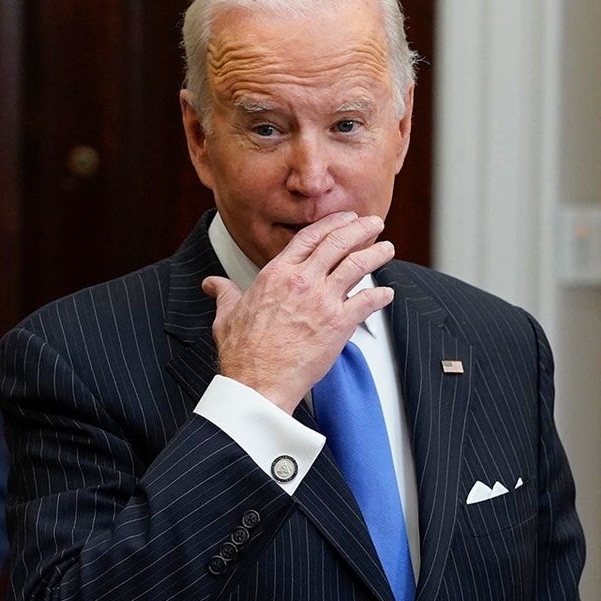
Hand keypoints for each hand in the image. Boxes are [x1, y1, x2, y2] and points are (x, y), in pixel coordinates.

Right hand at [202, 212, 394, 413]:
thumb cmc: (243, 353)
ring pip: (357, 265)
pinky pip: (367, 302)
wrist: (257, 382)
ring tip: (387, 248)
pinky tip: (387, 294)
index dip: (331, 223)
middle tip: (373, 223)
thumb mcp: (226, 315)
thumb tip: (212, 284)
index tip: (345, 218)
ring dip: (376, 253)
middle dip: (360, 229)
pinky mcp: (339, 324)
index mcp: (276, 274)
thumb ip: (224, 293)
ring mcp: (322, 301)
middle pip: (338, 242)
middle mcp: (302, 281)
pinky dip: (381, 295)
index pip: (310, 237)